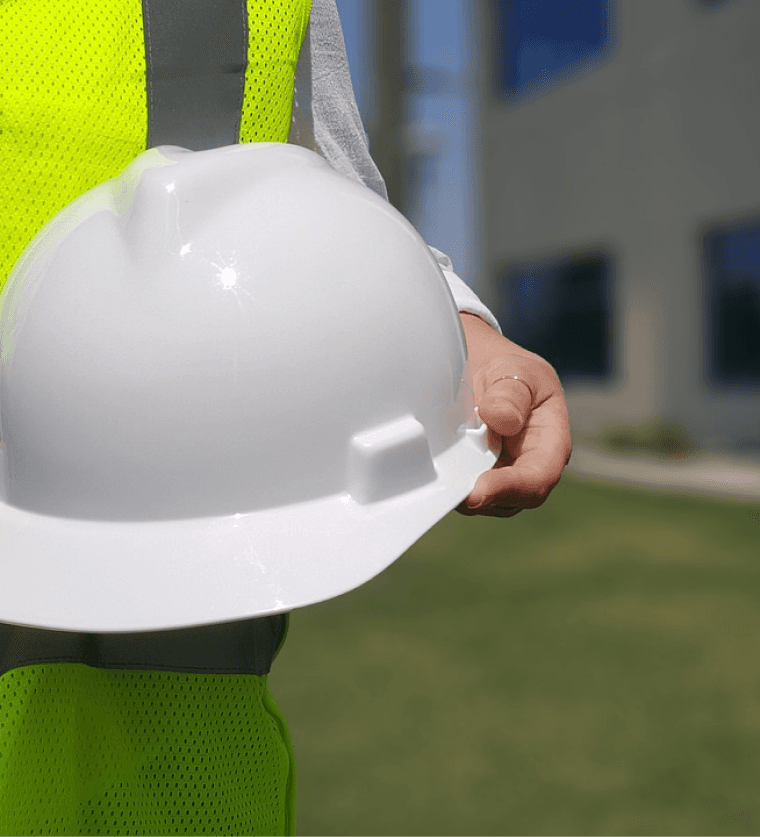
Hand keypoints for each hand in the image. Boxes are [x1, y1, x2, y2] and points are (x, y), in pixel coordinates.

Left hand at [457, 313, 571, 517]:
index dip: (511, 488)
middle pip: (514, 499)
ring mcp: (503, 474)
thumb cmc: (505, 368)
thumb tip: (502, 419)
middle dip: (484, 498)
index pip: (540, 476)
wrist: (480, 364)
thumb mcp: (514, 369)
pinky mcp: (478, 476)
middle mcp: (530, 464)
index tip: (479, 490)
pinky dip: (454, 487)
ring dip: (465, 495)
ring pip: (488, 502)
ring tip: (443, 476)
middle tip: (452, 491)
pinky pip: (467, 492)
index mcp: (550, 440)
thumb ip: (511, 393)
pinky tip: (438, 472)